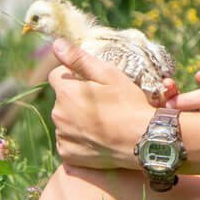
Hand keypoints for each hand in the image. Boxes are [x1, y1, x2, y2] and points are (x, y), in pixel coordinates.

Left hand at [46, 39, 156, 170]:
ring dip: (77, 119)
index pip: (56, 76)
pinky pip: (69, 142)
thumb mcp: (109, 75)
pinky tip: (99, 138)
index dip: (74, 76)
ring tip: (103, 123)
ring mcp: (62, 137)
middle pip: (61, 100)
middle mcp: (58, 115)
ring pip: (65, 121)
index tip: (94, 84)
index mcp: (66, 92)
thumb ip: (79, 59)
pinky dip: (79, 140)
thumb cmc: (129, 104)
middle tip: (103, 104)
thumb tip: (56, 44)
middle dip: (76, 98)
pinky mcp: (67, 155)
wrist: (144, 141)